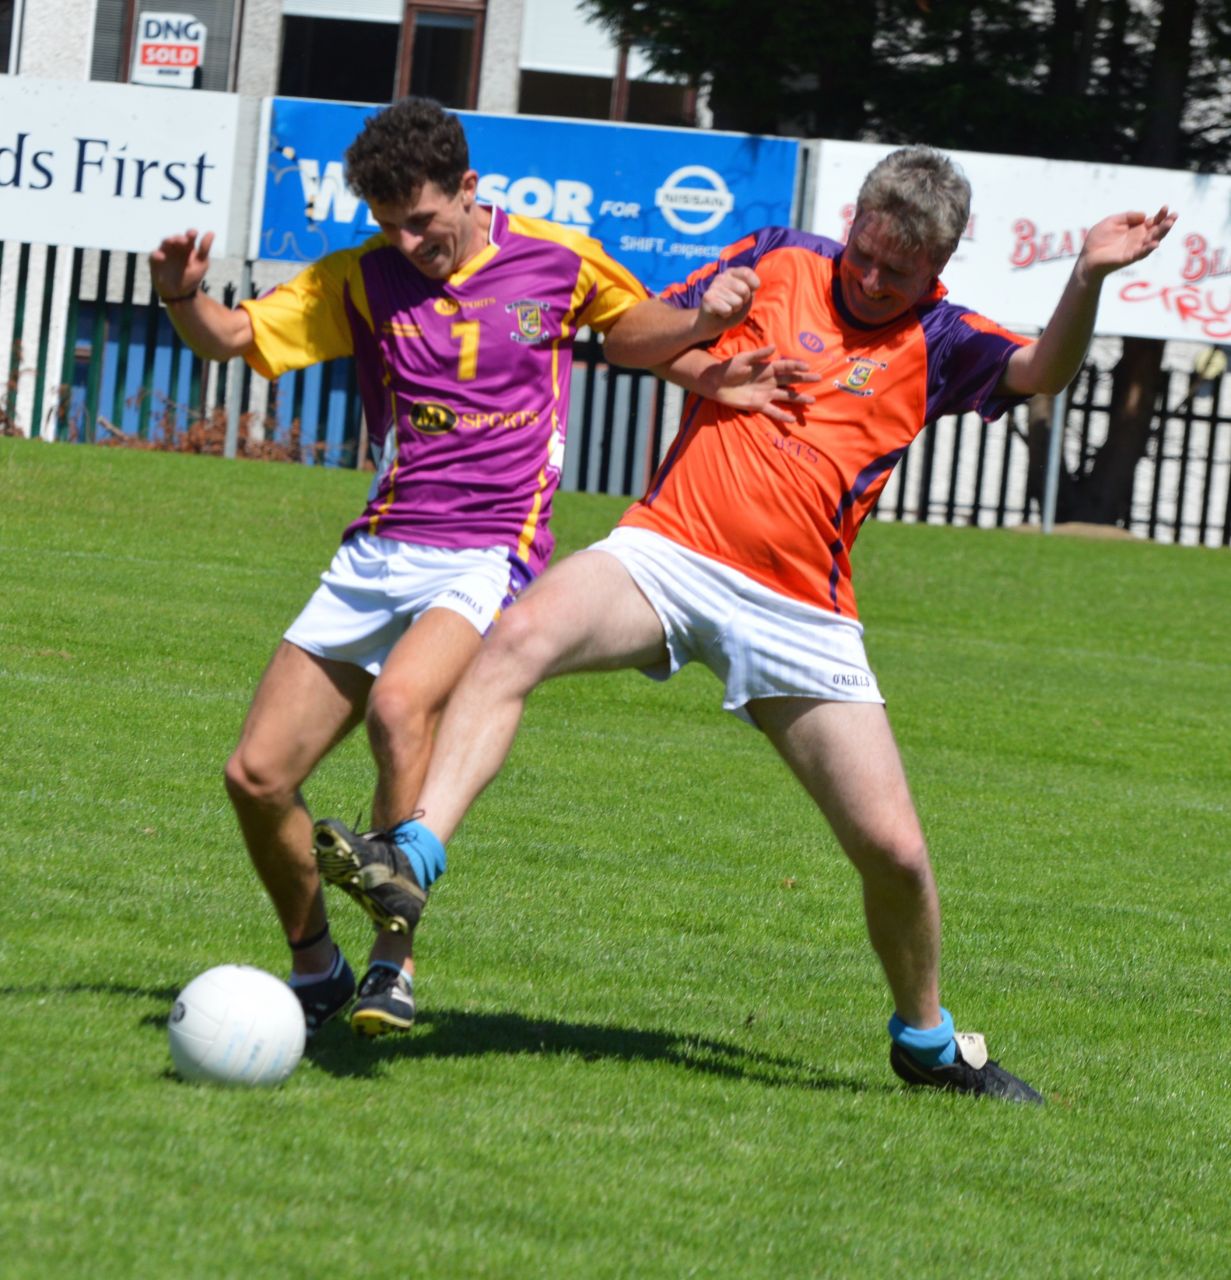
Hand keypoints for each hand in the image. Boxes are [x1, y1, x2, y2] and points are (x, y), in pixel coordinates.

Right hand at [149, 228, 213, 298]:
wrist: (181, 294)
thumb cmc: (192, 277)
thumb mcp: (201, 264)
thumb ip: (204, 249)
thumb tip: (211, 232)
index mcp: (188, 247)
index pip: (189, 237)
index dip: (191, 233)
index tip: (193, 233)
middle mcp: (176, 248)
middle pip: (176, 239)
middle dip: (179, 238)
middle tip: (184, 241)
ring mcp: (165, 253)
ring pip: (164, 243)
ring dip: (168, 241)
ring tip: (172, 241)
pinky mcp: (156, 262)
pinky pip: (154, 256)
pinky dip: (156, 255)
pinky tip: (161, 256)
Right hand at [697, 266, 759, 337]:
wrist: (713, 322)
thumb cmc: (733, 307)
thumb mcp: (747, 296)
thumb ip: (752, 288)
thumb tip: (753, 286)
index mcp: (731, 272)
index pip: (747, 273)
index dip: (753, 286)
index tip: (747, 293)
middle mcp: (721, 277)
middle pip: (744, 289)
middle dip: (743, 301)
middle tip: (734, 303)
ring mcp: (713, 287)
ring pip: (737, 302)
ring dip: (735, 309)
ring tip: (727, 308)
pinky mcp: (707, 299)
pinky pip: (727, 310)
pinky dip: (727, 314)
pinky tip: (720, 312)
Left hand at [699, 344, 817, 421]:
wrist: (716, 383)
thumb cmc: (729, 368)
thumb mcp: (742, 359)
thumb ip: (758, 354)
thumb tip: (773, 347)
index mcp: (767, 367)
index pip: (785, 366)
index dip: (796, 366)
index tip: (807, 367)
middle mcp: (769, 381)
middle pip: (790, 380)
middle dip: (804, 380)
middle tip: (819, 378)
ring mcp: (765, 393)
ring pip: (786, 396)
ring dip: (798, 399)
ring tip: (811, 401)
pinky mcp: (758, 405)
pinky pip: (773, 411)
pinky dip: (783, 416)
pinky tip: (793, 420)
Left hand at [1079, 206, 1175, 280]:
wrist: (1087, 258)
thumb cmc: (1098, 239)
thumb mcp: (1112, 221)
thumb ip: (1127, 217)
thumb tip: (1144, 215)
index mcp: (1137, 229)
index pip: (1153, 221)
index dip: (1161, 215)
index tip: (1166, 207)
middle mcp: (1139, 239)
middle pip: (1157, 230)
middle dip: (1167, 223)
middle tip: (1174, 215)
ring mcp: (1135, 249)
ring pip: (1152, 241)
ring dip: (1162, 233)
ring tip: (1169, 224)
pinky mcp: (1128, 258)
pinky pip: (1140, 253)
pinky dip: (1148, 249)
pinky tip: (1155, 243)